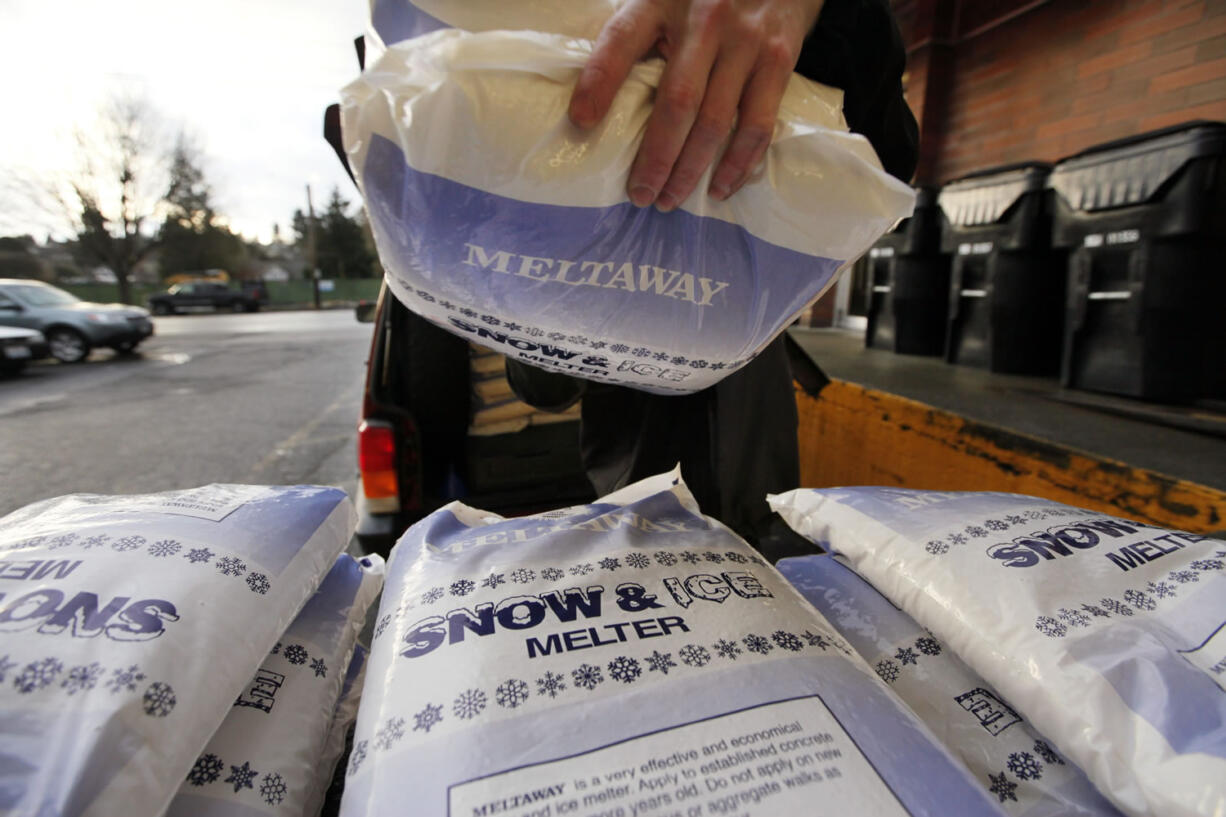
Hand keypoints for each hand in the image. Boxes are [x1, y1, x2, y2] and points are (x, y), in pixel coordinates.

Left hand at [569, 0, 824, 210]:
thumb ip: (640, 33)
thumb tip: (596, 99)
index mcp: (662, 0)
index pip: (622, 40)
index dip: (599, 82)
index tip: (581, 122)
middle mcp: (705, 19)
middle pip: (677, 103)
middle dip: (655, 159)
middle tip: (639, 195)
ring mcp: (746, 40)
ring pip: (715, 123)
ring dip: (691, 171)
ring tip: (670, 199)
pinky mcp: (778, 59)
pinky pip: (757, 124)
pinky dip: (738, 164)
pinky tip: (721, 188)